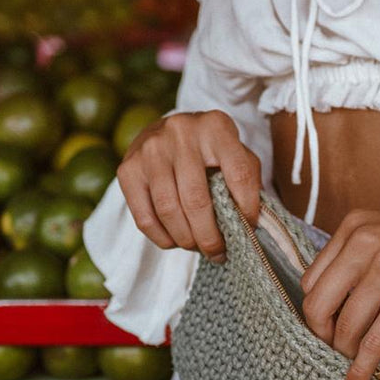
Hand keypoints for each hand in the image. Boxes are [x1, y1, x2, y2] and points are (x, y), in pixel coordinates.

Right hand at [117, 110, 260, 261]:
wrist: (165, 132)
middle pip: (197, 200)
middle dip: (210, 236)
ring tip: (197, 247)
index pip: (239, 174)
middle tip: (218, 252)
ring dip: (186, 240)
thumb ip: (248, 179)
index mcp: (216, 127)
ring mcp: (150, 150)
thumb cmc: (208, 150)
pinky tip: (175, 241)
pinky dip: (162, 238)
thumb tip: (251, 222)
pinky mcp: (128, 169)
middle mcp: (181, 132)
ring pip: (169, 211)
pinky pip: (145, 217)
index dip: (247, 207)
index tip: (249, 227)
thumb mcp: (235, 153)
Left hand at [299, 186, 379, 379]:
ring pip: (345, 326)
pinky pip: (375, 340)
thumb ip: (363, 254)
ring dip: (343, 355)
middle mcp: (363, 243)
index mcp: (353, 227)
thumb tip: (340, 297)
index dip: (314, 314)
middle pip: (317, 304)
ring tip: (349, 369)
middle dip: (320, 337)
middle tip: (330, 354)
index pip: (311, 280)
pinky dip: (361, 368)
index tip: (324, 332)